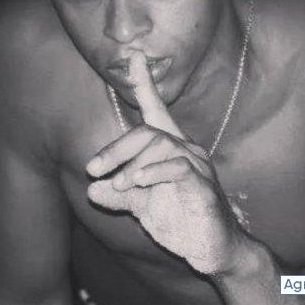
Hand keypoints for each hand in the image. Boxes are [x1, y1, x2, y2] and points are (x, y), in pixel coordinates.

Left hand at [86, 51, 243, 273]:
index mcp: (171, 149)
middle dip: (117, 147)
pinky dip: (155, 172)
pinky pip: (179, 168)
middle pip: (150, 130)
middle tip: (93, 168)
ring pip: (163, 144)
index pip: (157, 110)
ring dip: (133, 163)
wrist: (213, 248)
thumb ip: (120, 195)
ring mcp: (198, 166)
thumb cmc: (180, 219)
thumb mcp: (142, 206)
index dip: (145, 83)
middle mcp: (186, 150)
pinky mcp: (204, 185)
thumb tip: (92, 190)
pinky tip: (138, 182)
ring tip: (117, 184)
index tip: (134, 55)